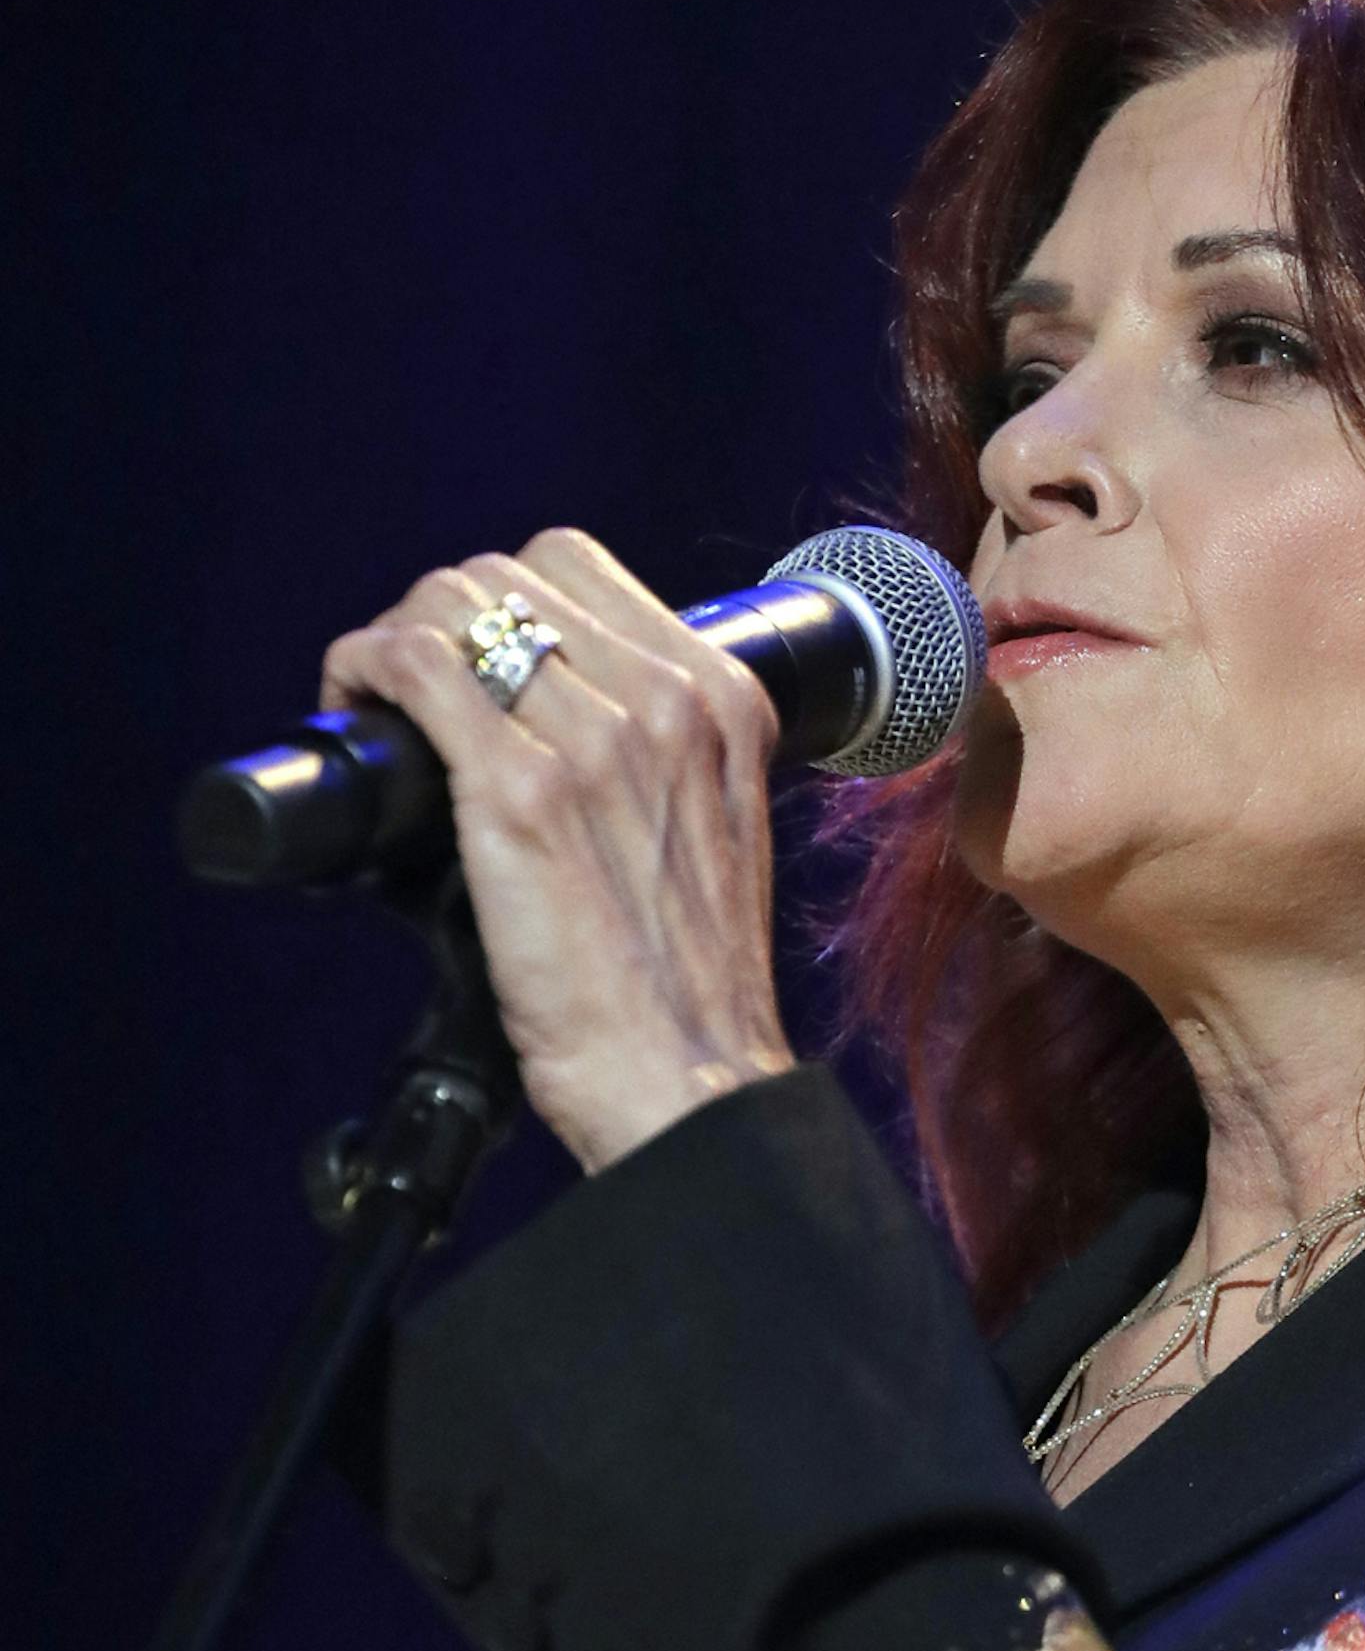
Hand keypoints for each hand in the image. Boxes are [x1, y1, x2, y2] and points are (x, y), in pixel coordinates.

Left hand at [320, 530, 795, 1172]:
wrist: (691, 1082)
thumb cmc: (687, 988)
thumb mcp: (710, 833)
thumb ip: (658, 762)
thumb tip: (549, 724)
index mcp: (724, 701)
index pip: (577, 568)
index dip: (502, 601)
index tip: (473, 662)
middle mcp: (668, 701)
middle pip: (510, 574)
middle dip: (441, 617)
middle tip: (411, 693)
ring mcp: (596, 741)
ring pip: (454, 604)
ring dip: (395, 641)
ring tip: (379, 706)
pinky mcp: (523, 792)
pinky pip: (416, 664)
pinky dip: (364, 666)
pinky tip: (353, 703)